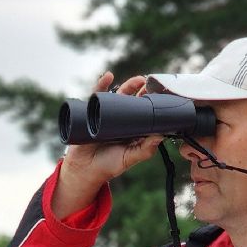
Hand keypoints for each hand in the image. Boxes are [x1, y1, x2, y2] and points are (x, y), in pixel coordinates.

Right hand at [53, 72, 164, 216]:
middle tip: (151, 84)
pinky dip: (102, 84)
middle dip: (142, 91)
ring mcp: (107, 115)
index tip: (161, 95)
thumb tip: (160, 136)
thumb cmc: (108, 165)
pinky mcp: (93, 112)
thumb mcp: (129, 158)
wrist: (84, 169)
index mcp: (132, 129)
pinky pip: (97, 96)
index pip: (144, 113)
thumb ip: (145, 150)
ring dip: (129, 85)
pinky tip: (108, 76)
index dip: (152, 104)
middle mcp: (121, 120)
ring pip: (119, 95)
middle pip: (134, 101)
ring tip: (138, 80)